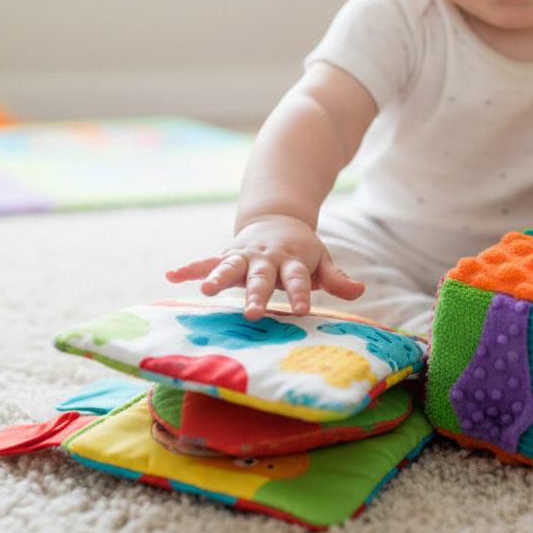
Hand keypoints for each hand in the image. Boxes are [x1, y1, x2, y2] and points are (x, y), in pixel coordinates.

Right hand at [165, 215, 364, 320]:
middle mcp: (266, 258)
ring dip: (217, 277)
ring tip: (205, 290)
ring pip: (230, 267)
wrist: (277, 220)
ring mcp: (244, 256)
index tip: (301, 310)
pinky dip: (189, 268)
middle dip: (257, 294)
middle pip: (262, 277)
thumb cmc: (302, 251)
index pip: (298, 279)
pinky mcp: (227, 256)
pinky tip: (171, 276)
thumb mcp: (323, 260)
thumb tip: (361, 290)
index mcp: (292, 260)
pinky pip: (206, 262)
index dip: (301, 294)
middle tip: (253, 312)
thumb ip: (338, 278)